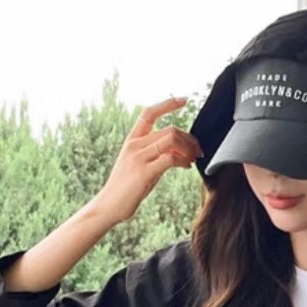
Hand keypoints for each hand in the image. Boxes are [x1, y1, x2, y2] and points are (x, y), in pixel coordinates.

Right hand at [93, 95, 202, 225]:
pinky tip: (186, 166)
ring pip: (171, 139)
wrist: (109, 206)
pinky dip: (183, 160)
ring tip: (193, 157)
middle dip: (189, 138)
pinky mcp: (144, 172)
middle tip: (197, 150)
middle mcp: (134, 145)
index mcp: (131, 140)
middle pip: (169, 129)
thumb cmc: (126, 188)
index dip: (167, 104)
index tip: (183, 100)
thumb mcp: (140, 164)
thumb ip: (156, 154)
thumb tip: (180, 151)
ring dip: (188, 147)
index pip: (149, 113)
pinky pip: (170, 158)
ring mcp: (138, 158)